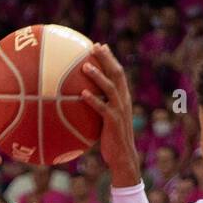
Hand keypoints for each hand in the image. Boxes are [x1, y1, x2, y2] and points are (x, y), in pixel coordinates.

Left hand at [83, 43, 141, 186]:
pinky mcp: (113, 122)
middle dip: (106, 58)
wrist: (123, 157)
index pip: (118, 73)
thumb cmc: (111, 140)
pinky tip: (82, 93)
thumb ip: (98, 108)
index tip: (100, 46)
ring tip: (85, 65)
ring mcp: (120, 110)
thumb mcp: (106, 121)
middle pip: (117, 74)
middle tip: (94, 46)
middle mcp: (124, 100)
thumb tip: (79, 101)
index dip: (110, 58)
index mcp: (123, 98)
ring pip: (110, 88)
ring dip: (98, 76)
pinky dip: (93, 99)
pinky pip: (102, 108)